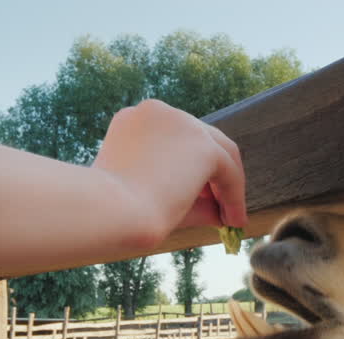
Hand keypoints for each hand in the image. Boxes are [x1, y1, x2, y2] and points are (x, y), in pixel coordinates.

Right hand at [93, 99, 247, 241]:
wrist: (109, 213)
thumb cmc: (116, 213)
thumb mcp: (148, 197)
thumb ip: (184, 197)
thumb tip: (219, 213)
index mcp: (133, 120)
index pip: (174, 138)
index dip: (189, 166)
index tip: (200, 196)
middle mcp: (156, 111)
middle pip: (200, 137)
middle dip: (214, 172)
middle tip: (221, 205)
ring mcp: (180, 122)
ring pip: (219, 151)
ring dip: (228, 185)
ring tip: (231, 218)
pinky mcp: (201, 144)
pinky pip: (229, 171)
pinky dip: (234, 196)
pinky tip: (233, 221)